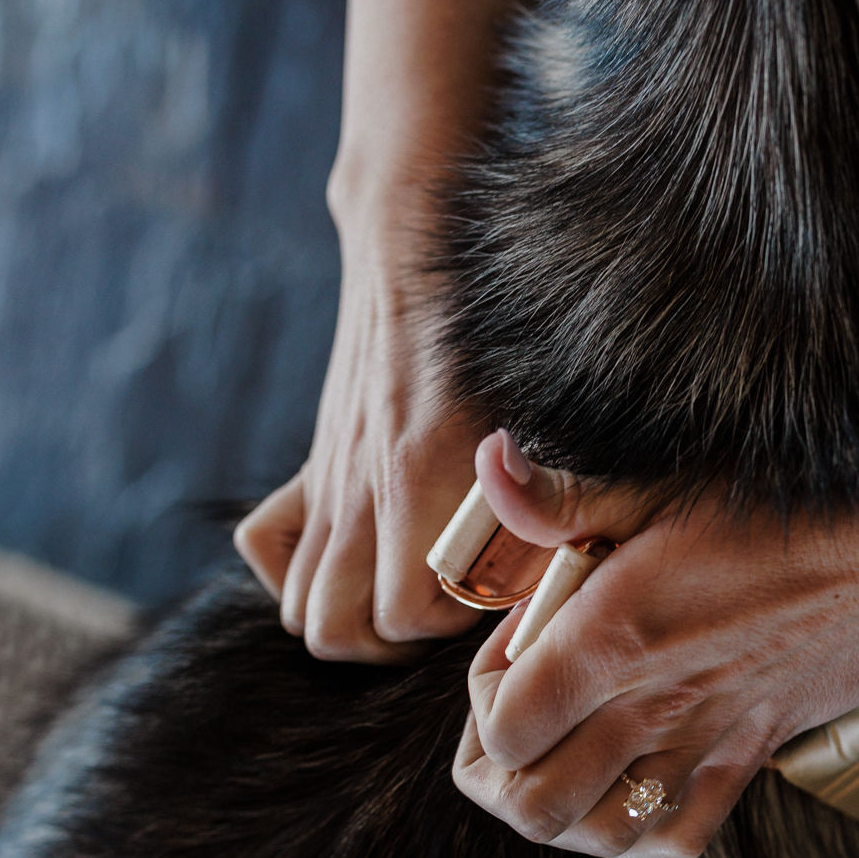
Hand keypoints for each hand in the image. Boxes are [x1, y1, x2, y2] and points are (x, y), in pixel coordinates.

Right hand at [233, 0, 539, 658]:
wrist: (420, 220)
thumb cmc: (509, 313)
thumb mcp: (561, 399)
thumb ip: (569, 483)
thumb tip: (592, 560)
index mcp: (427, 473)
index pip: (407, 613)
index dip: (454, 620)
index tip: (498, 588)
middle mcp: (364, 485)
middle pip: (337, 631)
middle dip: (394, 637)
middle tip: (455, 603)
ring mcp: (330, 479)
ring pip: (299, 606)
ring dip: (350, 612)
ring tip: (414, 588)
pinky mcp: (313, 464)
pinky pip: (266, 544)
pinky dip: (300, 564)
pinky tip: (363, 552)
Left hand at [453, 431, 858, 857]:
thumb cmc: (775, 505)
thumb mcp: (652, 490)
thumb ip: (557, 497)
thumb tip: (489, 462)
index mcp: (610, 639)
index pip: (501, 731)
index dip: (481, 703)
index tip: (510, 654)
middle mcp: (650, 707)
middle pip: (531, 806)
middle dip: (498, 778)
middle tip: (514, 724)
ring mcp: (702, 743)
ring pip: (598, 837)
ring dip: (562, 813)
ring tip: (561, 759)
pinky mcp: (748, 758)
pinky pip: (675, 838)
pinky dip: (637, 833)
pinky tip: (627, 789)